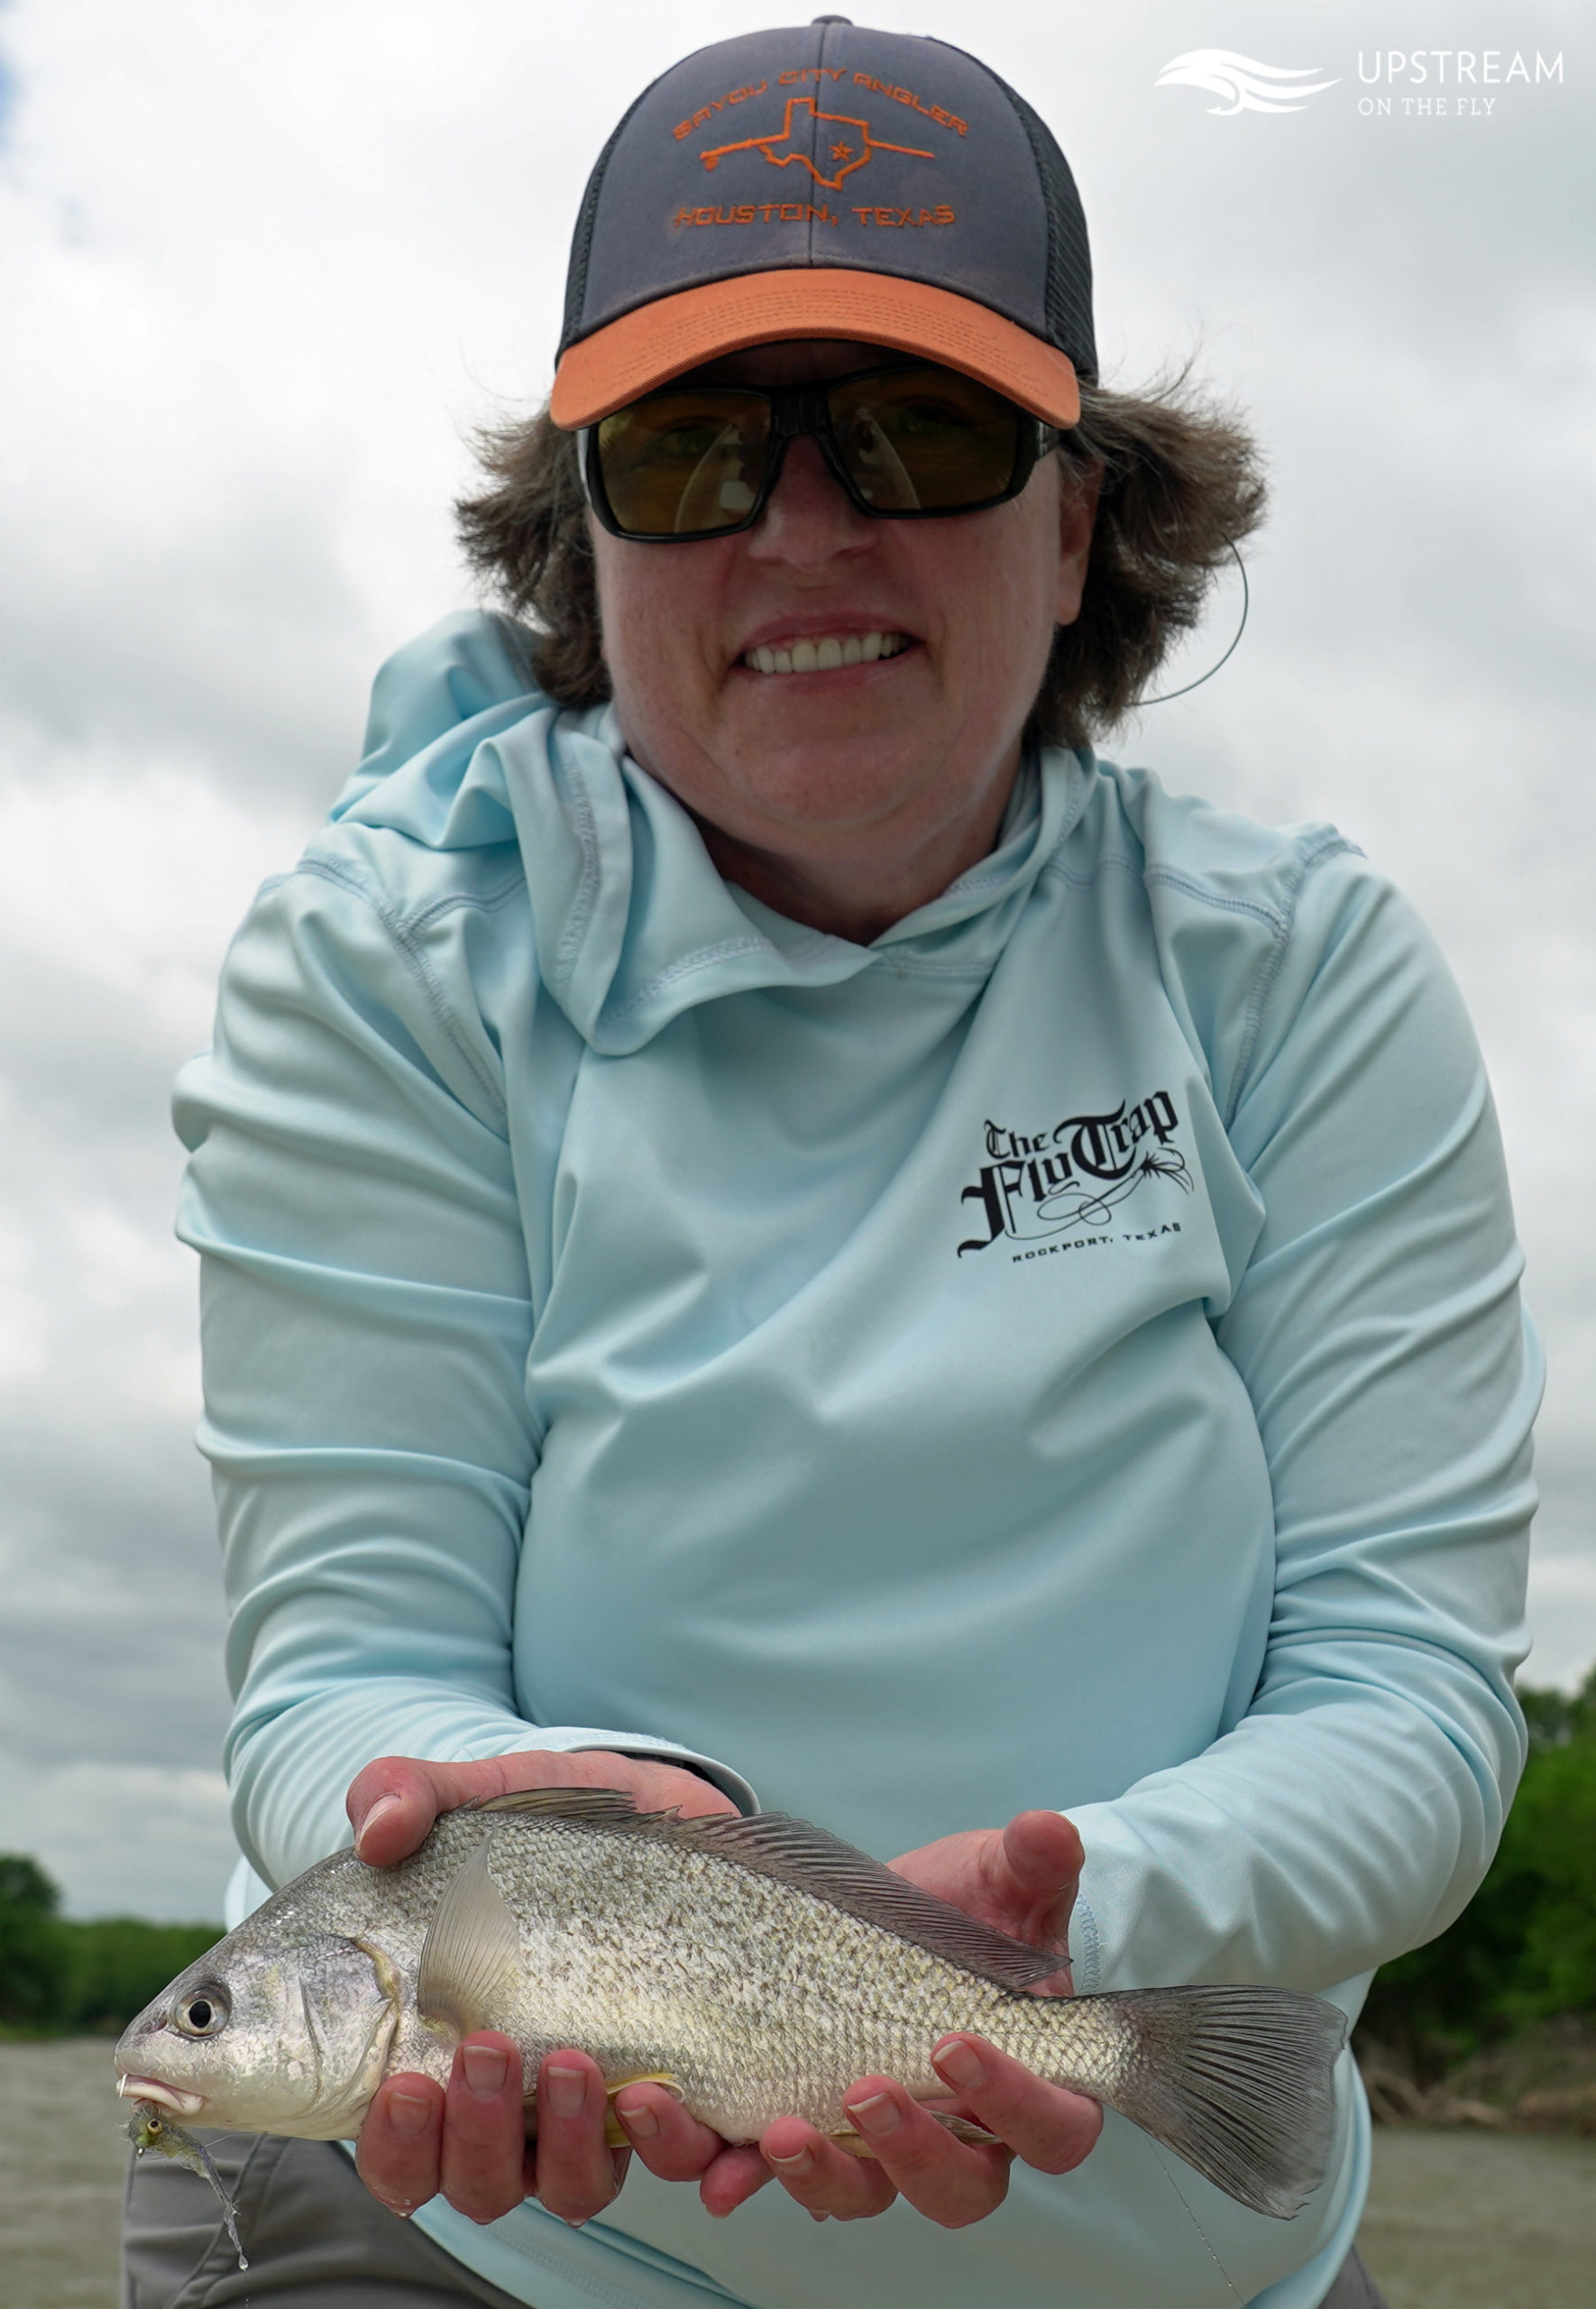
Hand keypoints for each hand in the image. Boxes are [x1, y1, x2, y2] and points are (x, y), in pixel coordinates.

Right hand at [351, 1749, 736, 2223]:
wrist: (649, 1807)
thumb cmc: (539, 1828)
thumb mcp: (473, 1799)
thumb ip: (405, 1796)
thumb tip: (377, 1827)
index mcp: (447, 2063)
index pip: (403, 2158)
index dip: (397, 2148)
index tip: (406, 2085)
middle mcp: (520, 2112)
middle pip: (484, 2185)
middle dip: (478, 2137)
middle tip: (486, 2046)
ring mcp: (603, 2110)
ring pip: (578, 2184)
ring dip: (572, 2147)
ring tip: (576, 2063)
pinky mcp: (691, 2089)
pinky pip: (694, 2161)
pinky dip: (696, 2161)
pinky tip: (688, 2123)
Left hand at [709, 1810, 1102, 2228]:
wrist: (903, 1909)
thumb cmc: (977, 1906)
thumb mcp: (1007, 1875)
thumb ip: (1034, 1860)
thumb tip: (1048, 1829)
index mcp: (1035, 2082)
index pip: (1050, 2127)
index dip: (1012, 2103)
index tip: (953, 2044)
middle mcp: (965, 2133)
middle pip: (958, 2189)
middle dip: (910, 2153)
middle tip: (865, 2091)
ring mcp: (884, 2144)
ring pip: (866, 2194)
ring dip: (821, 2177)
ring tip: (777, 2134)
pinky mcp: (813, 2127)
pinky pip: (784, 2177)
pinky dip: (745, 2179)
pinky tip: (717, 2171)